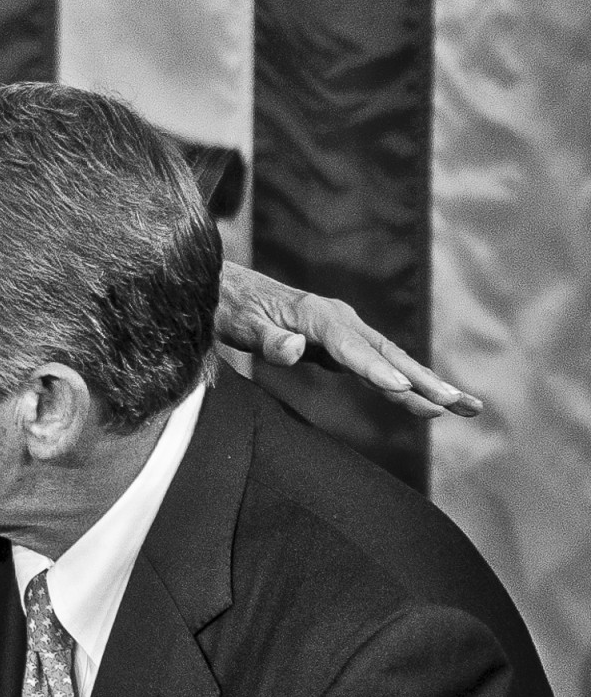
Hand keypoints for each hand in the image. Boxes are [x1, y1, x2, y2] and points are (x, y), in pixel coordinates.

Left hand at [217, 262, 481, 417]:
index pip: (349, 347)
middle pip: (386, 353)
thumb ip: (268, 340)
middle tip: (456, 405)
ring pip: (392, 360)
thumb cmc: (232, 308)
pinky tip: (430, 401)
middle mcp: (339, 319)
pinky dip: (406, 383)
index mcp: (316, 315)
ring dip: (428, 384)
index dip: (373, 368)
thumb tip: (296, 348)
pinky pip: (381, 365)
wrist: (228, 288)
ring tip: (468, 408)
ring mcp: (346, 330)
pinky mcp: (344, 344)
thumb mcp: (241, 324)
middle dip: (422, 380)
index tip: (399, 389)